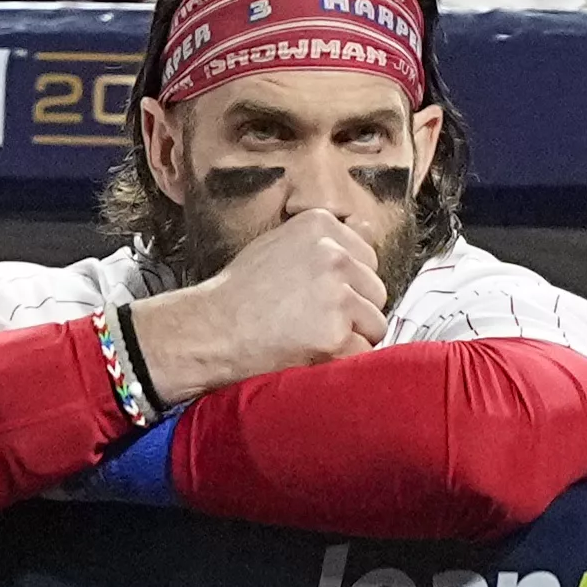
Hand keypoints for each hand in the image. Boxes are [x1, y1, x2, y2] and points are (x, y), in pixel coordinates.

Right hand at [122, 208, 389, 398]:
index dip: (347, 284)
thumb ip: (323, 241)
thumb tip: (367, 225)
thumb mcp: (278, 245)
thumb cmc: (239, 293)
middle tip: (312, 322)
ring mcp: (336, 294)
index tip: (316, 297)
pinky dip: (343, 361)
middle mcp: (333, 254)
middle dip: (354, 312)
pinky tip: (312, 355)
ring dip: (351, 338)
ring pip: (376, 324)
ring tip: (310, 338)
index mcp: (321, 226)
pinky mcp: (335, 333)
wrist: (209, 330)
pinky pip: (363, 353)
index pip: (367, 259)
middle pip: (376, 291)